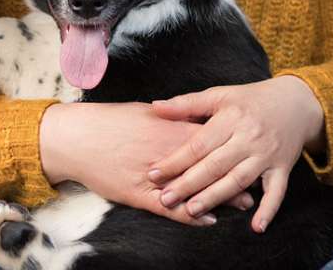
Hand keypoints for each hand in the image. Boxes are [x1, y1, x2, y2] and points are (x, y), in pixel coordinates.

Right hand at [40, 102, 252, 226]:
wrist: (77, 138)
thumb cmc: (106, 121)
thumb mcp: (140, 112)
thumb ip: (167, 116)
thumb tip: (186, 116)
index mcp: (166, 129)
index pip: (207, 140)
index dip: (230, 148)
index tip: (248, 152)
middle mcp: (165, 153)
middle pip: (207, 166)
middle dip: (233, 175)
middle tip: (255, 183)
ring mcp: (153, 176)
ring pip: (193, 190)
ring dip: (219, 197)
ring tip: (243, 204)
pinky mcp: (138, 195)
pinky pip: (169, 209)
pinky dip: (190, 217)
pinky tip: (207, 221)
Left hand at [148, 76, 324, 232]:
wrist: (295, 103)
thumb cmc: (249, 99)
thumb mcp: (218, 95)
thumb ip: (186, 104)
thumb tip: (155, 107)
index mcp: (230, 119)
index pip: (198, 145)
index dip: (175, 160)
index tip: (153, 174)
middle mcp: (248, 139)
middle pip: (215, 165)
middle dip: (188, 184)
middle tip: (166, 199)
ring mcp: (267, 155)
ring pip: (239, 180)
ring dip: (216, 197)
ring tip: (192, 210)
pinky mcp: (283, 168)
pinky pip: (277, 192)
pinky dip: (268, 210)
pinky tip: (256, 226)